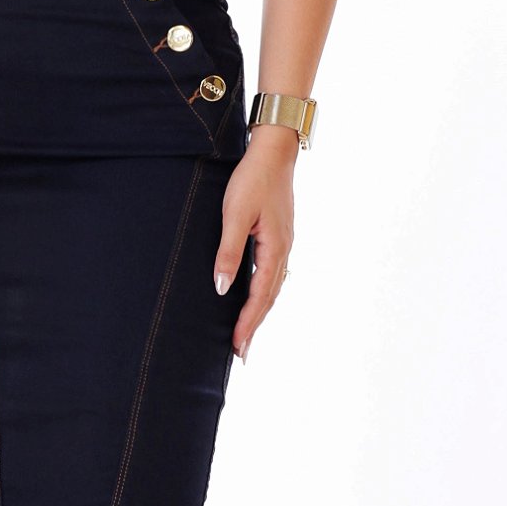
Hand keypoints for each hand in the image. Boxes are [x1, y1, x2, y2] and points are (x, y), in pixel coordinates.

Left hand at [215, 124, 298, 359]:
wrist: (273, 152)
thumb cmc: (252, 180)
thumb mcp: (235, 215)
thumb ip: (228, 252)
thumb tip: (223, 288)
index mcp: (275, 249)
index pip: (260, 296)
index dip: (248, 323)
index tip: (238, 347)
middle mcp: (283, 251)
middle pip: (269, 298)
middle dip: (254, 325)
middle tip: (242, 353)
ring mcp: (283, 244)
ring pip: (272, 287)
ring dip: (259, 312)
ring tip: (247, 333)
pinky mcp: (278, 236)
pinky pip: (272, 273)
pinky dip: (264, 292)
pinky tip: (255, 297)